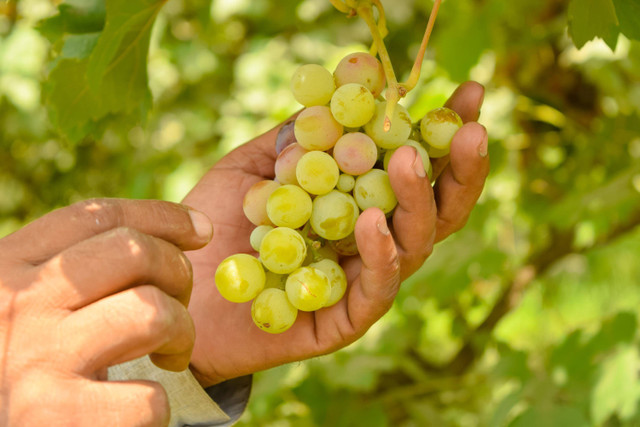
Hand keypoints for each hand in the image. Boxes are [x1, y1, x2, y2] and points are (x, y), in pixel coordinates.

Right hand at [0, 199, 211, 424]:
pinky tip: (134, 413)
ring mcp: (35, 361)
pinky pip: (148, 397)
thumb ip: (76, 271)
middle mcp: (16, 305)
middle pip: (133, 252)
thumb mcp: (30, 306)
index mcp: (4, 267)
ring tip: (169, 357)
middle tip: (181, 305)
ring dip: (180, 334)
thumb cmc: (20, 368)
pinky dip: (157, 408)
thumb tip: (175, 237)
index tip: (202, 229)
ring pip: (152, 312)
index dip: (161, 216)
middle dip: (178, 273)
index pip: (95, 216)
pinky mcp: (56, 419)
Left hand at [184, 81, 488, 386]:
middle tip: (469, 128)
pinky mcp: (344, 321)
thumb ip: (295, 138)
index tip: (472, 92)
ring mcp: (362, 282)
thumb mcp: (250, 167)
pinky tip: (372, 223)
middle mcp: (371, 242)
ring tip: (408, 160)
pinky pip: (375, 290)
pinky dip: (380, 256)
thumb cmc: (215, 226)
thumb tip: (341, 93)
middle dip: (458, 168)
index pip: (415, 167)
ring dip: (417, 202)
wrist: (177, 290)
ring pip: (414, 246)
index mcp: (359, 202)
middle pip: (433, 208)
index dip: (447, 132)